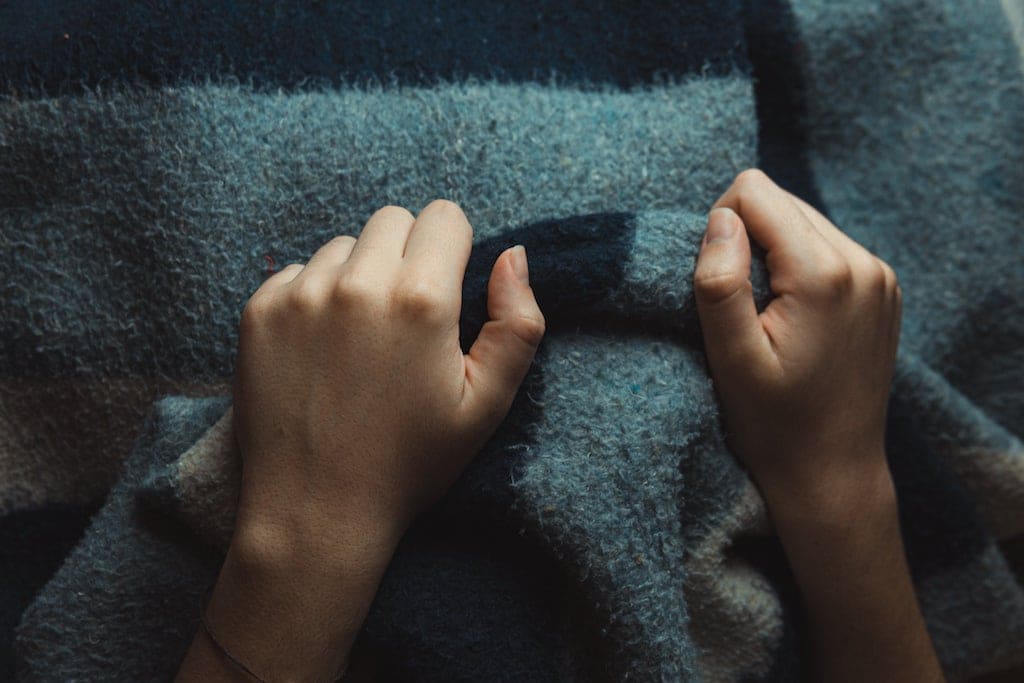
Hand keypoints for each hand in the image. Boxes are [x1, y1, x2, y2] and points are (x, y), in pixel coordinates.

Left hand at [232, 199, 543, 551]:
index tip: (447, 295)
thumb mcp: (488, 405)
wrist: (315, 511)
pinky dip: (316, 295)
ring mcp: (300, 294)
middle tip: (406, 319)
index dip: (454, 250)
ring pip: (344, 245)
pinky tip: (323, 350)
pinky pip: (298, 271)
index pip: (444, 216)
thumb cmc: (409, 463)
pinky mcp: (259, 310)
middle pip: (394, 220)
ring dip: (360, 275)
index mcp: (421, 300)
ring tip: (362, 341)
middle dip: (409, 254)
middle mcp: (356, 283)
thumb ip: (518, 324)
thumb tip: (514, 254)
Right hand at [693, 170, 943, 681]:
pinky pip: (826, 245)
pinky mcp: (883, 289)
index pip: (754, 192)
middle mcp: (862, 263)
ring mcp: (879, 275)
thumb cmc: (775, 424)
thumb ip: (720, 284)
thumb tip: (719, 218)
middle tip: (742, 308)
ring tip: (767, 315)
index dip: (719, 228)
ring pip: (803, 220)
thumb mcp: (731, 360)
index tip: (720, 286)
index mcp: (824, 274)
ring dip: (772, 254)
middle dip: (748, 239)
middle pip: (781, 201)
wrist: (833, 472)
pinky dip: (798, 267)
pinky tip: (792, 317)